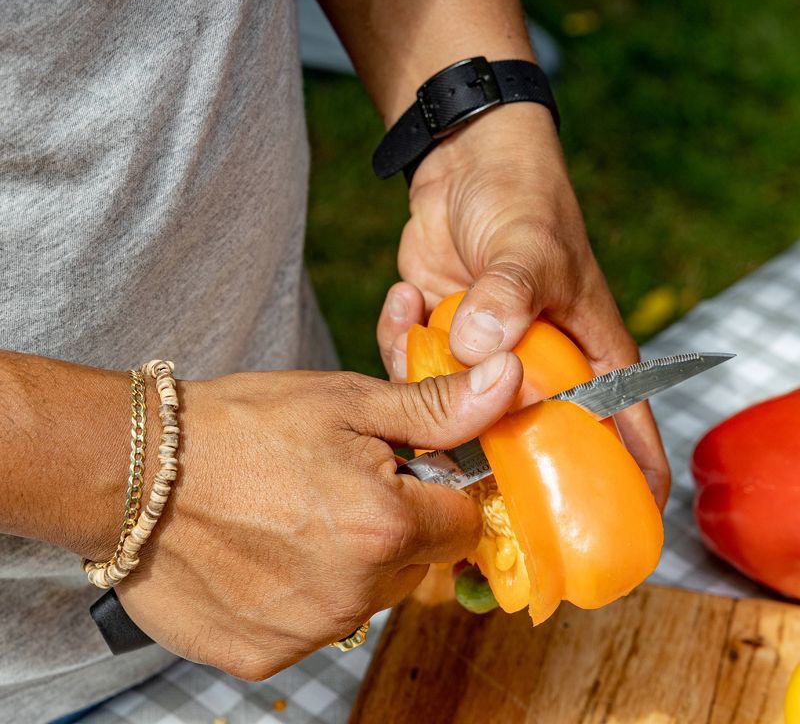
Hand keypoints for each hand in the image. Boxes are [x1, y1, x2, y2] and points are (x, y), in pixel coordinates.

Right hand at [116, 355, 521, 679]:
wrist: (133, 468)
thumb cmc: (244, 424)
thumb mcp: (348, 401)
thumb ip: (438, 408)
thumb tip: (510, 383)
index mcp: (386, 527)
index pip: (464, 522)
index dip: (441, 492)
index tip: (409, 472)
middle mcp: (356, 594)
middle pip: (417, 563)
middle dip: (397, 525)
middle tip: (337, 485)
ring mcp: (307, 632)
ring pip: (368, 596)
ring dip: (350, 561)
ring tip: (294, 514)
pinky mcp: (264, 656)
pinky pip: (315, 625)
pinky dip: (303, 592)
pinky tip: (264, 552)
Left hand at [377, 103, 669, 508]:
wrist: (466, 161)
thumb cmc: (524, 198)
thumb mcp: (529, 244)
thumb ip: (511, 295)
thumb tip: (483, 349)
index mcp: (588, 359)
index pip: (623, 440)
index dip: (617, 496)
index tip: (586, 539)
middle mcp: (537, 372)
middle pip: (526, 448)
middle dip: (490, 465)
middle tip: (450, 466)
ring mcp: (484, 361)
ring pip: (456, 415)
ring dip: (426, 390)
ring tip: (422, 323)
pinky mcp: (440, 341)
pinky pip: (411, 371)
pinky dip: (398, 341)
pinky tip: (405, 297)